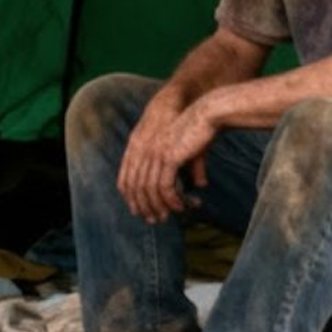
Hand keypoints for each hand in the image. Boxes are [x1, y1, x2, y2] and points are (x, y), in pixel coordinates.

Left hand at [117, 92, 215, 224]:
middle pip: (135, 187)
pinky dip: (171, 200)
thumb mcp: (190, 149)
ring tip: (166, 216)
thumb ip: (190, 167)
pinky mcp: (168, 157)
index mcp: (140, 146)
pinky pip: (165, 186)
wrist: (206, 112)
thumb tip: (201, 184)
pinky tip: (179, 207)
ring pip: (149, 189)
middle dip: (143, 207)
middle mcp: (143, 150)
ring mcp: (154, 153)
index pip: (126, 177)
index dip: (131, 197)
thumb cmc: (200, 129)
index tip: (139, 211)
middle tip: (154, 220)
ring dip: (157, 206)